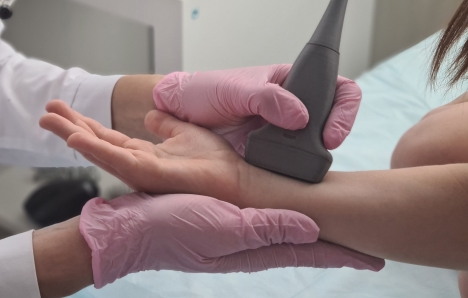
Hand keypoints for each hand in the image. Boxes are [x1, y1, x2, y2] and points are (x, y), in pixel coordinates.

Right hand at [41, 101, 246, 202]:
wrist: (233, 177)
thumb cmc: (212, 160)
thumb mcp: (184, 132)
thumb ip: (165, 124)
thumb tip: (150, 114)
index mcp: (143, 154)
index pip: (107, 137)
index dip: (85, 123)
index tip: (64, 109)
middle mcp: (136, 164)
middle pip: (96, 143)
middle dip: (70, 128)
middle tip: (45, 112)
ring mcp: (140, 171)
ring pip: (100, 152)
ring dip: (73, 136)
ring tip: (49, 121)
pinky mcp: (149, 174)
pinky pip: (118, 160)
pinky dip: (96, 150)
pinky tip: (77, 139)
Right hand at [80, 193, 384, 287]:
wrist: (133, 231)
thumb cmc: (173, 229)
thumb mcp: (222, 227)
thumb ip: (266, 227)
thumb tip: (313, 227)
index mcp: (255, 245)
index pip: (309, 251)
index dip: (343, 254)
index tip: (376, 258)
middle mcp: (251, 240)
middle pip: (303, 240)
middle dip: (333, 240)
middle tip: (363, 234)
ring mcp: (238, 231)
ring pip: (285, 227)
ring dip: (312, 225)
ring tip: (335, 220)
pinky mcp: (223, 218)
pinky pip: (263, 217)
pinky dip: (284, 212)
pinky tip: (286, 207)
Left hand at [153, 65, 360, 153]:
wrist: (181, 114)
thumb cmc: (205, 92)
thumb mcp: (235, 90)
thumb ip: (268, 99)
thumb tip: (300, 117)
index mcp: (289, 83)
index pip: (334, 87)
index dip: (343, 108)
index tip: (331, 131)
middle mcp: (291, 107)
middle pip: (330, 118)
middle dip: (334, 133)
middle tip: (325, 147)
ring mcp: (281, 132)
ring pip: (313, 144)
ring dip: (315, 154)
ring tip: (303, 161)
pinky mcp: (270, 153)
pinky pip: (291, 162)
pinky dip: (294, 168)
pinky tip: (288, 172)